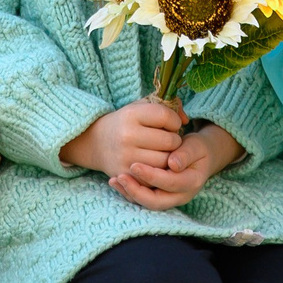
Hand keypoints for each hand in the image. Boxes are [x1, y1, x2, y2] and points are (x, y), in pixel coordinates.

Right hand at [61, 98, 183, 178]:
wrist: (97, 142)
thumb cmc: (127, 123)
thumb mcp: (142, 107)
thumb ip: (167, 106)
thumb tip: (185, 120)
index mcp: (131, 114)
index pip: (166, 116)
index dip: (174, 121)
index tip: (171, 124)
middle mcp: (127, 135)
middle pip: (170, 141)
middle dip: (174, 140)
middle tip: (168, 140)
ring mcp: (125, 156)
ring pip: (165, 161)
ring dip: (170, 157)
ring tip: (163, 151)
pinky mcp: (125, 173)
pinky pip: (153, 176)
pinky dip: (158, 171)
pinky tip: (155, 163)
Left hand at [115, 123, 242, 210]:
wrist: (200, 156)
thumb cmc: (197, 148)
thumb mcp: (196, 146)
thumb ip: (186, 154)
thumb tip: (173, 164)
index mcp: (191, 182)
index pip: (170, 183)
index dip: (152, 176)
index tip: (135, 165)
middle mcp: (181, 195)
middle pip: (156, 202)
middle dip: (136, 191)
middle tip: (120, 177)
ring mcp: (170, 198)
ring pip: (147, 203)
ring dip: (129, 193)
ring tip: (114, 179)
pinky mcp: (159, 196)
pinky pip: (142, 198)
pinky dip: (129, 191)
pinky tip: (115, 180)